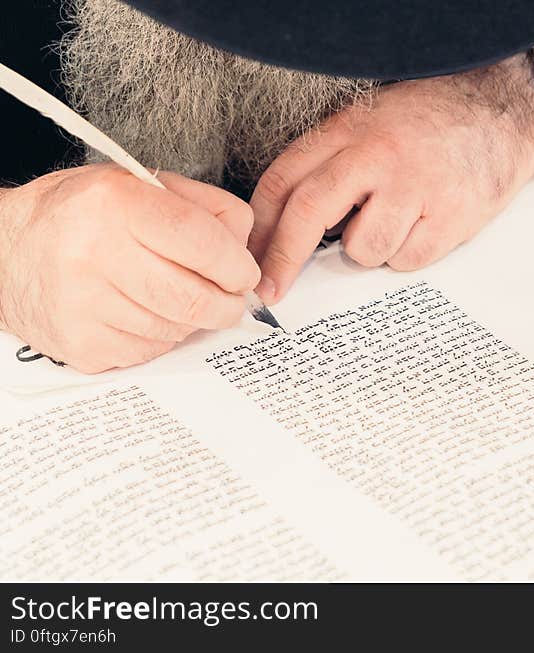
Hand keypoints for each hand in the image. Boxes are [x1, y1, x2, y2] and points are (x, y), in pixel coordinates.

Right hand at [0, 164, 260, 372]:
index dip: (237, 266)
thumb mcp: (141, 186)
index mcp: (116, 204)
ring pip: (177, 328)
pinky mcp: (81, 344)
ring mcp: (84, 305)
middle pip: (196, 298)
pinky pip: (151, 351)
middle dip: (227, 303)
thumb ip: (204, 207)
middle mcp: (95, 253)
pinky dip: (161, 336)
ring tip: (175, 297)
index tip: (244, 274)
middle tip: (230, 298)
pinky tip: (142, 313)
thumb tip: (245, 248)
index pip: (204, 243)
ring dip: (192, 319)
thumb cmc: (84, 216)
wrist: (6, 252)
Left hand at [249, 53, 533, 303]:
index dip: (260, 229)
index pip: (285, 180)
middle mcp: (377, 155)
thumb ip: (331, 164)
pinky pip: (408, 260)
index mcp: (350, 130)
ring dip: (370, 248)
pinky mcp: (451, 215)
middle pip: (308, 213)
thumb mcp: (370, 123)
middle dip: (283, 260)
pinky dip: (409, 253)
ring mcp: (415, 186)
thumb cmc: (433, 121)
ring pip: (362, 249)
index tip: (252, 261)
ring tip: (397, 220)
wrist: (504, 111)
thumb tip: (286, 228)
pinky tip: (425, 224)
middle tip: (272, 292)